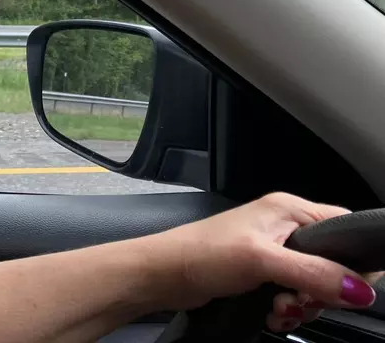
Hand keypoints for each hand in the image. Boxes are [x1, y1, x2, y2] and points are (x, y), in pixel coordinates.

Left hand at [145, 192, 379, 333]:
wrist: (164, 273)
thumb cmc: (202, 252)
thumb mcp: (263, 261)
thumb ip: (313, 272)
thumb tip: (358, 288)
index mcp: (289, 209)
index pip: (344, 227)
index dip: (352, 261)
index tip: (343, 288)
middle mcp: (284, 226)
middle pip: (332, 263)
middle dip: (321, 291)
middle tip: (297, 300)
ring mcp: (273, 250)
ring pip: (314, 284)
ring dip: (301, 305)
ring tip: (278, 309)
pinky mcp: (262, 272)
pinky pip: (293, 295)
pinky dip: (287, 310)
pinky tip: (270, 314)